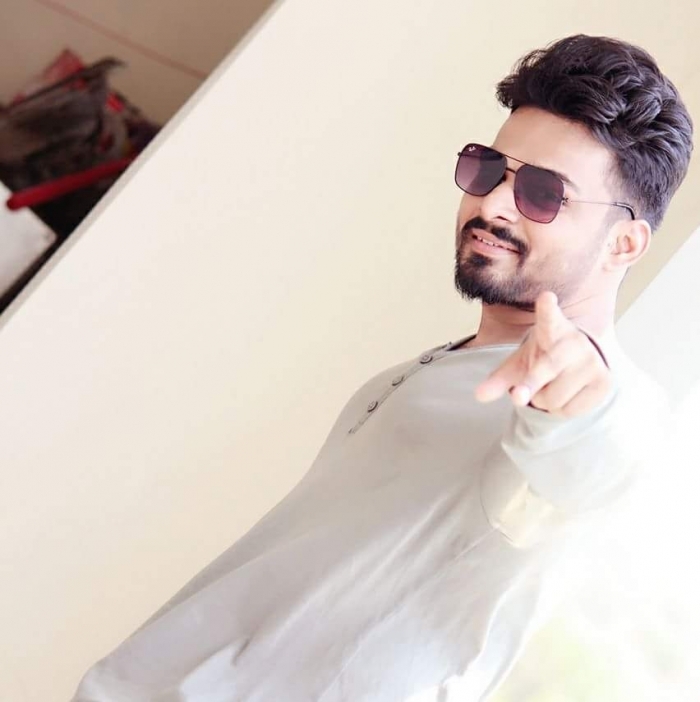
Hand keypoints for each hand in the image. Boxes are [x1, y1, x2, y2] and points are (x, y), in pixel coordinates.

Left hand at [474, 291, 612, 416]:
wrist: (578, 364)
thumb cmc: (543, 359)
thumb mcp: (518, 365)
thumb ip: (499, 379)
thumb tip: (478, 395)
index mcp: (551, 329)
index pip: (548, 316)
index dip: (547, 308)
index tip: (546, 297)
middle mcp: (574, 341)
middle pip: (545, 369)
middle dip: (528, 386)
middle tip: (517, 396)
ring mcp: (592, 361)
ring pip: (553, 398)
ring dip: (543, 401)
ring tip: (548, 387)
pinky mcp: (604, 382)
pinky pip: (569, 410)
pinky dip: (559, 411)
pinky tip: (565, 396)